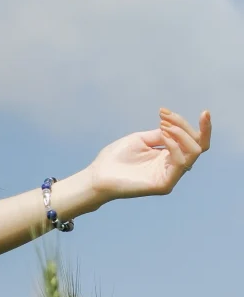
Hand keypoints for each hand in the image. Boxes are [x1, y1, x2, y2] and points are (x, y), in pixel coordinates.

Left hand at [88, 107, 211, 201]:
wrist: (98, 175)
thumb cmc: (115, 158)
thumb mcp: (141, 139)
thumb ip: (162, 134)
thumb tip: (176, 126)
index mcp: (168, 156)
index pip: (192, 140)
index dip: (186, 123)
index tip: (163, 111)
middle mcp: (173, 166)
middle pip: (198, 144)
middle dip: (186, 126)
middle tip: (165, 116)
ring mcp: (170, 176)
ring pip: (194, 152)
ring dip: (181, 133)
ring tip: (164, 126)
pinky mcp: (165, 184)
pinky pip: (181, 163)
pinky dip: (175, 146)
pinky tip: (164, 137)